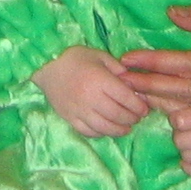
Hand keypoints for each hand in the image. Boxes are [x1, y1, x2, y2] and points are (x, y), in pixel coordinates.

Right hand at [33, 46, 149, 137]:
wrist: (46, 68)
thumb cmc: (75, 60)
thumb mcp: (98, 56)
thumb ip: (117, 68)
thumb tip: (132, 82)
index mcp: (99, 79)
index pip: (126, 98)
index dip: (139, 106)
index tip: (144, 108)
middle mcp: (90, 97)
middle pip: (118, 115)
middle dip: (132, 118)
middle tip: (137, 117)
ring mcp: (79, 110)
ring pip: (105, 127)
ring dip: (120, 130)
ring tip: (126, 126)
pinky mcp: (70, 119)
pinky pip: (90, 132)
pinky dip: (102, 133)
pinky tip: (108, 128)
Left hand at [118, 3, 190, 110]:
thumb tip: (171, 14)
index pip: (183, 64)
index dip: (155, 61)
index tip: (128, 59)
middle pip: (179, 89)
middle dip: (148, 85)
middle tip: (119, 81)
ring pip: (187, 106)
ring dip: (158, 101)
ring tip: (130, 96)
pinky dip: (178, 116)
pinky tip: (159, 114)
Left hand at [170, 93, 190, 177]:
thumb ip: (187, 108)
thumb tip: (162, 112)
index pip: (177, 122)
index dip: (176, 120)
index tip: (183, 119)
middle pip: (179, 141)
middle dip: (181, 135)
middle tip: (190, 132)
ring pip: (186, 157)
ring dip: (187, 150)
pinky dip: (190, 166)